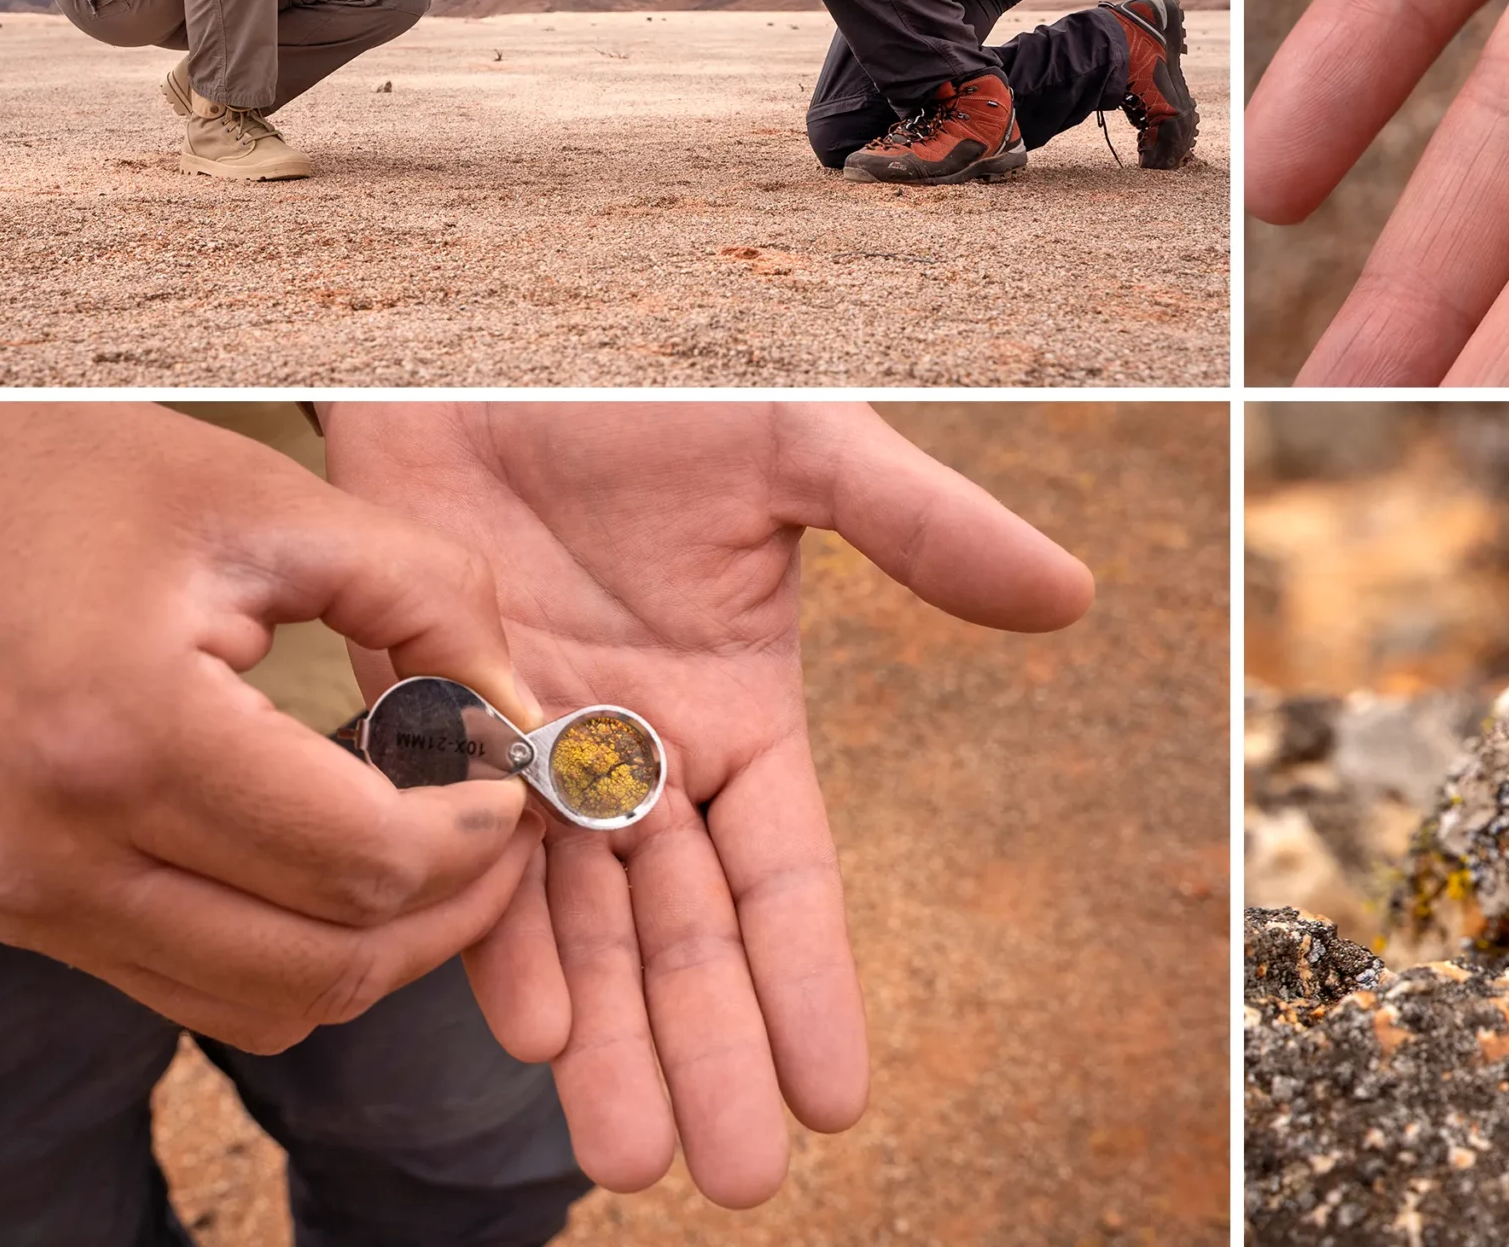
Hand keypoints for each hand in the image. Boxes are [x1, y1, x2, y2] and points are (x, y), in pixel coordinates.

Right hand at [0, 405, 539, 1053]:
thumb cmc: (79, 482)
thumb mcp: (268, 504)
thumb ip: (426, 596)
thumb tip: (519, 709)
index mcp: (128, 735)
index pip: (360, 862)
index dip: (474, 840)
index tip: (515, 785)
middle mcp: (59, 849)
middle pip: (325, 963)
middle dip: (451, 912)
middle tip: (503, 835)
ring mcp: (25, 895)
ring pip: (267, 1003)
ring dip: (380, 949)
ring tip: (435, 851)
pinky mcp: (17, 908)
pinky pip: (195, 987)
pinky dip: (295, 950)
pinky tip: (336, 858)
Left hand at [321, 403, 1094, 1207]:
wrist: (482, 345)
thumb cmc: (650, 390)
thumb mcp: (801, 450)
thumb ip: (921, 525)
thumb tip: (1070, 592)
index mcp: (742, 706)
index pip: (789, 875)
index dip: (811, 982)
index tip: (840, 1096)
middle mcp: (646, 752)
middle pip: (690, 932)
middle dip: (710, 1054)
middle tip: (731, 1178)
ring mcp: (540, 748)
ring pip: (583, 926)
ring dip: (608, 1042)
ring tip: (628, 1156)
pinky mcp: (437, 723)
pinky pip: (469, 857)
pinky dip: (496, 944)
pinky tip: (526, 1029)